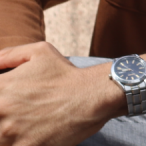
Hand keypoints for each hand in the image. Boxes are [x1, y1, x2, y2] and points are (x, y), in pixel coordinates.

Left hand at [0, 42, 121, 145]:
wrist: (93, 95)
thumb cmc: (66, 75)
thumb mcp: (39, 52)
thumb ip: (8, 55)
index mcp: (1, 87)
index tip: (5, 105)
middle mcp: (1, 110)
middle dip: (2, 116)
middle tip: (13, 116)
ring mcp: (10, 132)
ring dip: (5, 134)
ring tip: (20, 127)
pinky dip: (15, 143)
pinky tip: (26, 136)